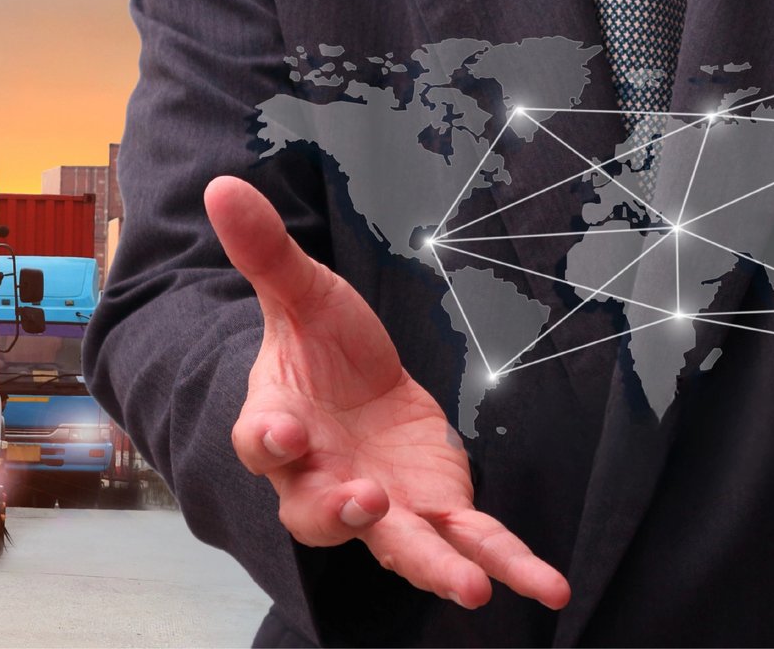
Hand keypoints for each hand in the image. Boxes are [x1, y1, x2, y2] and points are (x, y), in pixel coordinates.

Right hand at [208, 176, 569, 610]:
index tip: (284, 433)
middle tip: (363, 502)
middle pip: (315, 511)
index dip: (269, 440)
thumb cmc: (320, 346)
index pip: (260, 440)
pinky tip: (550, 589)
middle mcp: (321, 478)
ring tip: (467, 586)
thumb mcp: (302, 291)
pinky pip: (470, 545)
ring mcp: (380, 503)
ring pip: (396, 544)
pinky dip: (510, 567)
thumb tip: (224, 185)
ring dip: (430, 566)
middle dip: (338, 513)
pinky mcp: (434, 511)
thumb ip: (266, 251)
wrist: (355, 386)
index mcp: (280, 423)